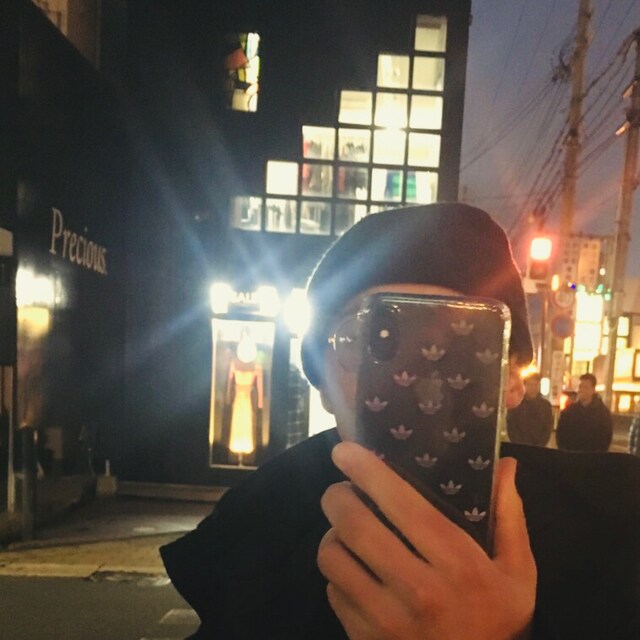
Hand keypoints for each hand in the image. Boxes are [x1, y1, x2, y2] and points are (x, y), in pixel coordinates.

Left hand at [317, 442, 535, 639]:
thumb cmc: (498, 621)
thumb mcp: (517, 572)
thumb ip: (509, 515)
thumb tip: (505, 464)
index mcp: (457, 563)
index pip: (400, 502)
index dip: (367, 470)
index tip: (345, 450)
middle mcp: (417, 589)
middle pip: (354, 524)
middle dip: (337, 496)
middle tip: (341, 489)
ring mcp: (386, 618)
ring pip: (332, 555)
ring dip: (332, 534)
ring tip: (347, 530)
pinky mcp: (364, 638)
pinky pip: (332, 590)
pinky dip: (337, 571)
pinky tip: (355, 569)